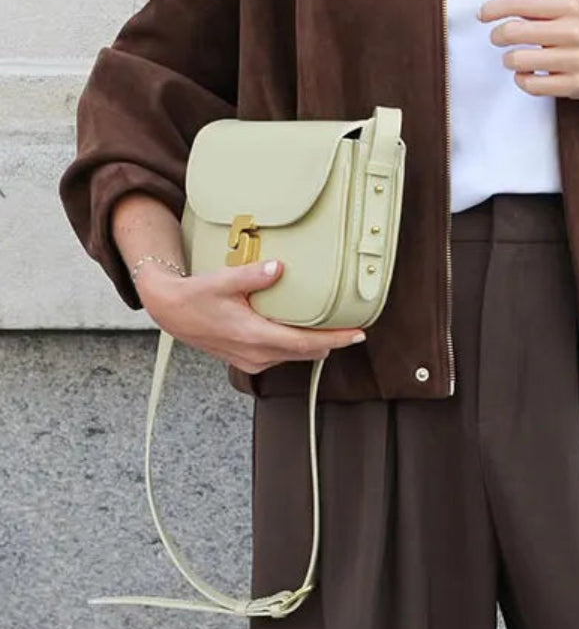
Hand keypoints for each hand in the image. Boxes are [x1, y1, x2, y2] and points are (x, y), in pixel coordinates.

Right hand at [136, 258, 365, 374]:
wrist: (171, 312)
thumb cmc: (195, 297)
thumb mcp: (223, 282)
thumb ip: (252, 276)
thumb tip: (278, 268)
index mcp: (254, 336)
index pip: (305, 343)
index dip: (335, 339)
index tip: (357, 334)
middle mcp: (256, 354)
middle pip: (305, 352)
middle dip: (332, 342)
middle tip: (355, 329)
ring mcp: (251, 360)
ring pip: (294, 355)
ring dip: (314, 344)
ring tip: (335, 329)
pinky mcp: (247, 359)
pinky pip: (281, 355)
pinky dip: (297, 345)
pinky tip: (304, 331)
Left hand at [477, 0, 578, 103]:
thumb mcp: (569, 9)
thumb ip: (534, 4)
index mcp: (569, 5)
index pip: (519, 3)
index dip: (493, 9)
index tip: (483, 16)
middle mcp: (573, 30)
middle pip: (513, 32)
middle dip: (497, 36)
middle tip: (498, 38)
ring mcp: (575, 59)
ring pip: (518, 60)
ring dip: (509, 60)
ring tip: (514, 58)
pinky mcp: (575, 84)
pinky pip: (531, 84)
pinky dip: (522, 80)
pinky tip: (527, 74)